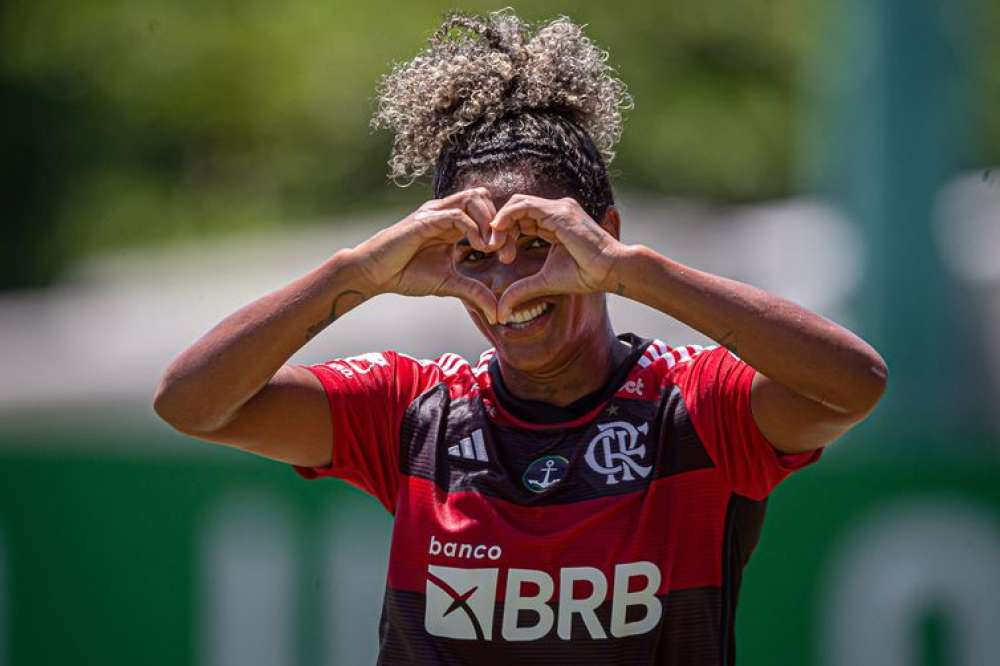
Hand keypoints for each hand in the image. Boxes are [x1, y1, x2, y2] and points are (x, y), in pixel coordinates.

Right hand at [351, 188, 499, 323]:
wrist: (373, 273)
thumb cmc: (406, 274)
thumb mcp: (449, 284)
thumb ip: (474, 293)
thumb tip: (496, 313)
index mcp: (452, 224)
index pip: (486, 212)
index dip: (501, 231)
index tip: (509, 256)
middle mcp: (445, 213)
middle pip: (483, 198)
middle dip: (499, 223)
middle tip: (504, 251)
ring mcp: (435, 213)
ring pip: (473, 198)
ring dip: (488, 221)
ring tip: (492, 247)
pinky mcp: (425, 220)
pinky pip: (456, 215)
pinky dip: (472, 228)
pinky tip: (477, 246)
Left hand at [486, 195, 626, 322]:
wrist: (608, 270)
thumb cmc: (584, 275)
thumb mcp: (544, 282)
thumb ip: (520, 291)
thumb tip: (500, 313)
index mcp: (554, 222)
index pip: (521, 219)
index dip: (507, 234)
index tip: (503, 257)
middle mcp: (556, 211)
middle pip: (516, 209)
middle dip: (500, 228)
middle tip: (493, 250)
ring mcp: (558, 208)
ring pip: (517, 203)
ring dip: (501, 223)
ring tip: (495, 245)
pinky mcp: (558, 212)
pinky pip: (524, 206)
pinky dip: (507, 217)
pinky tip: (500, 233)